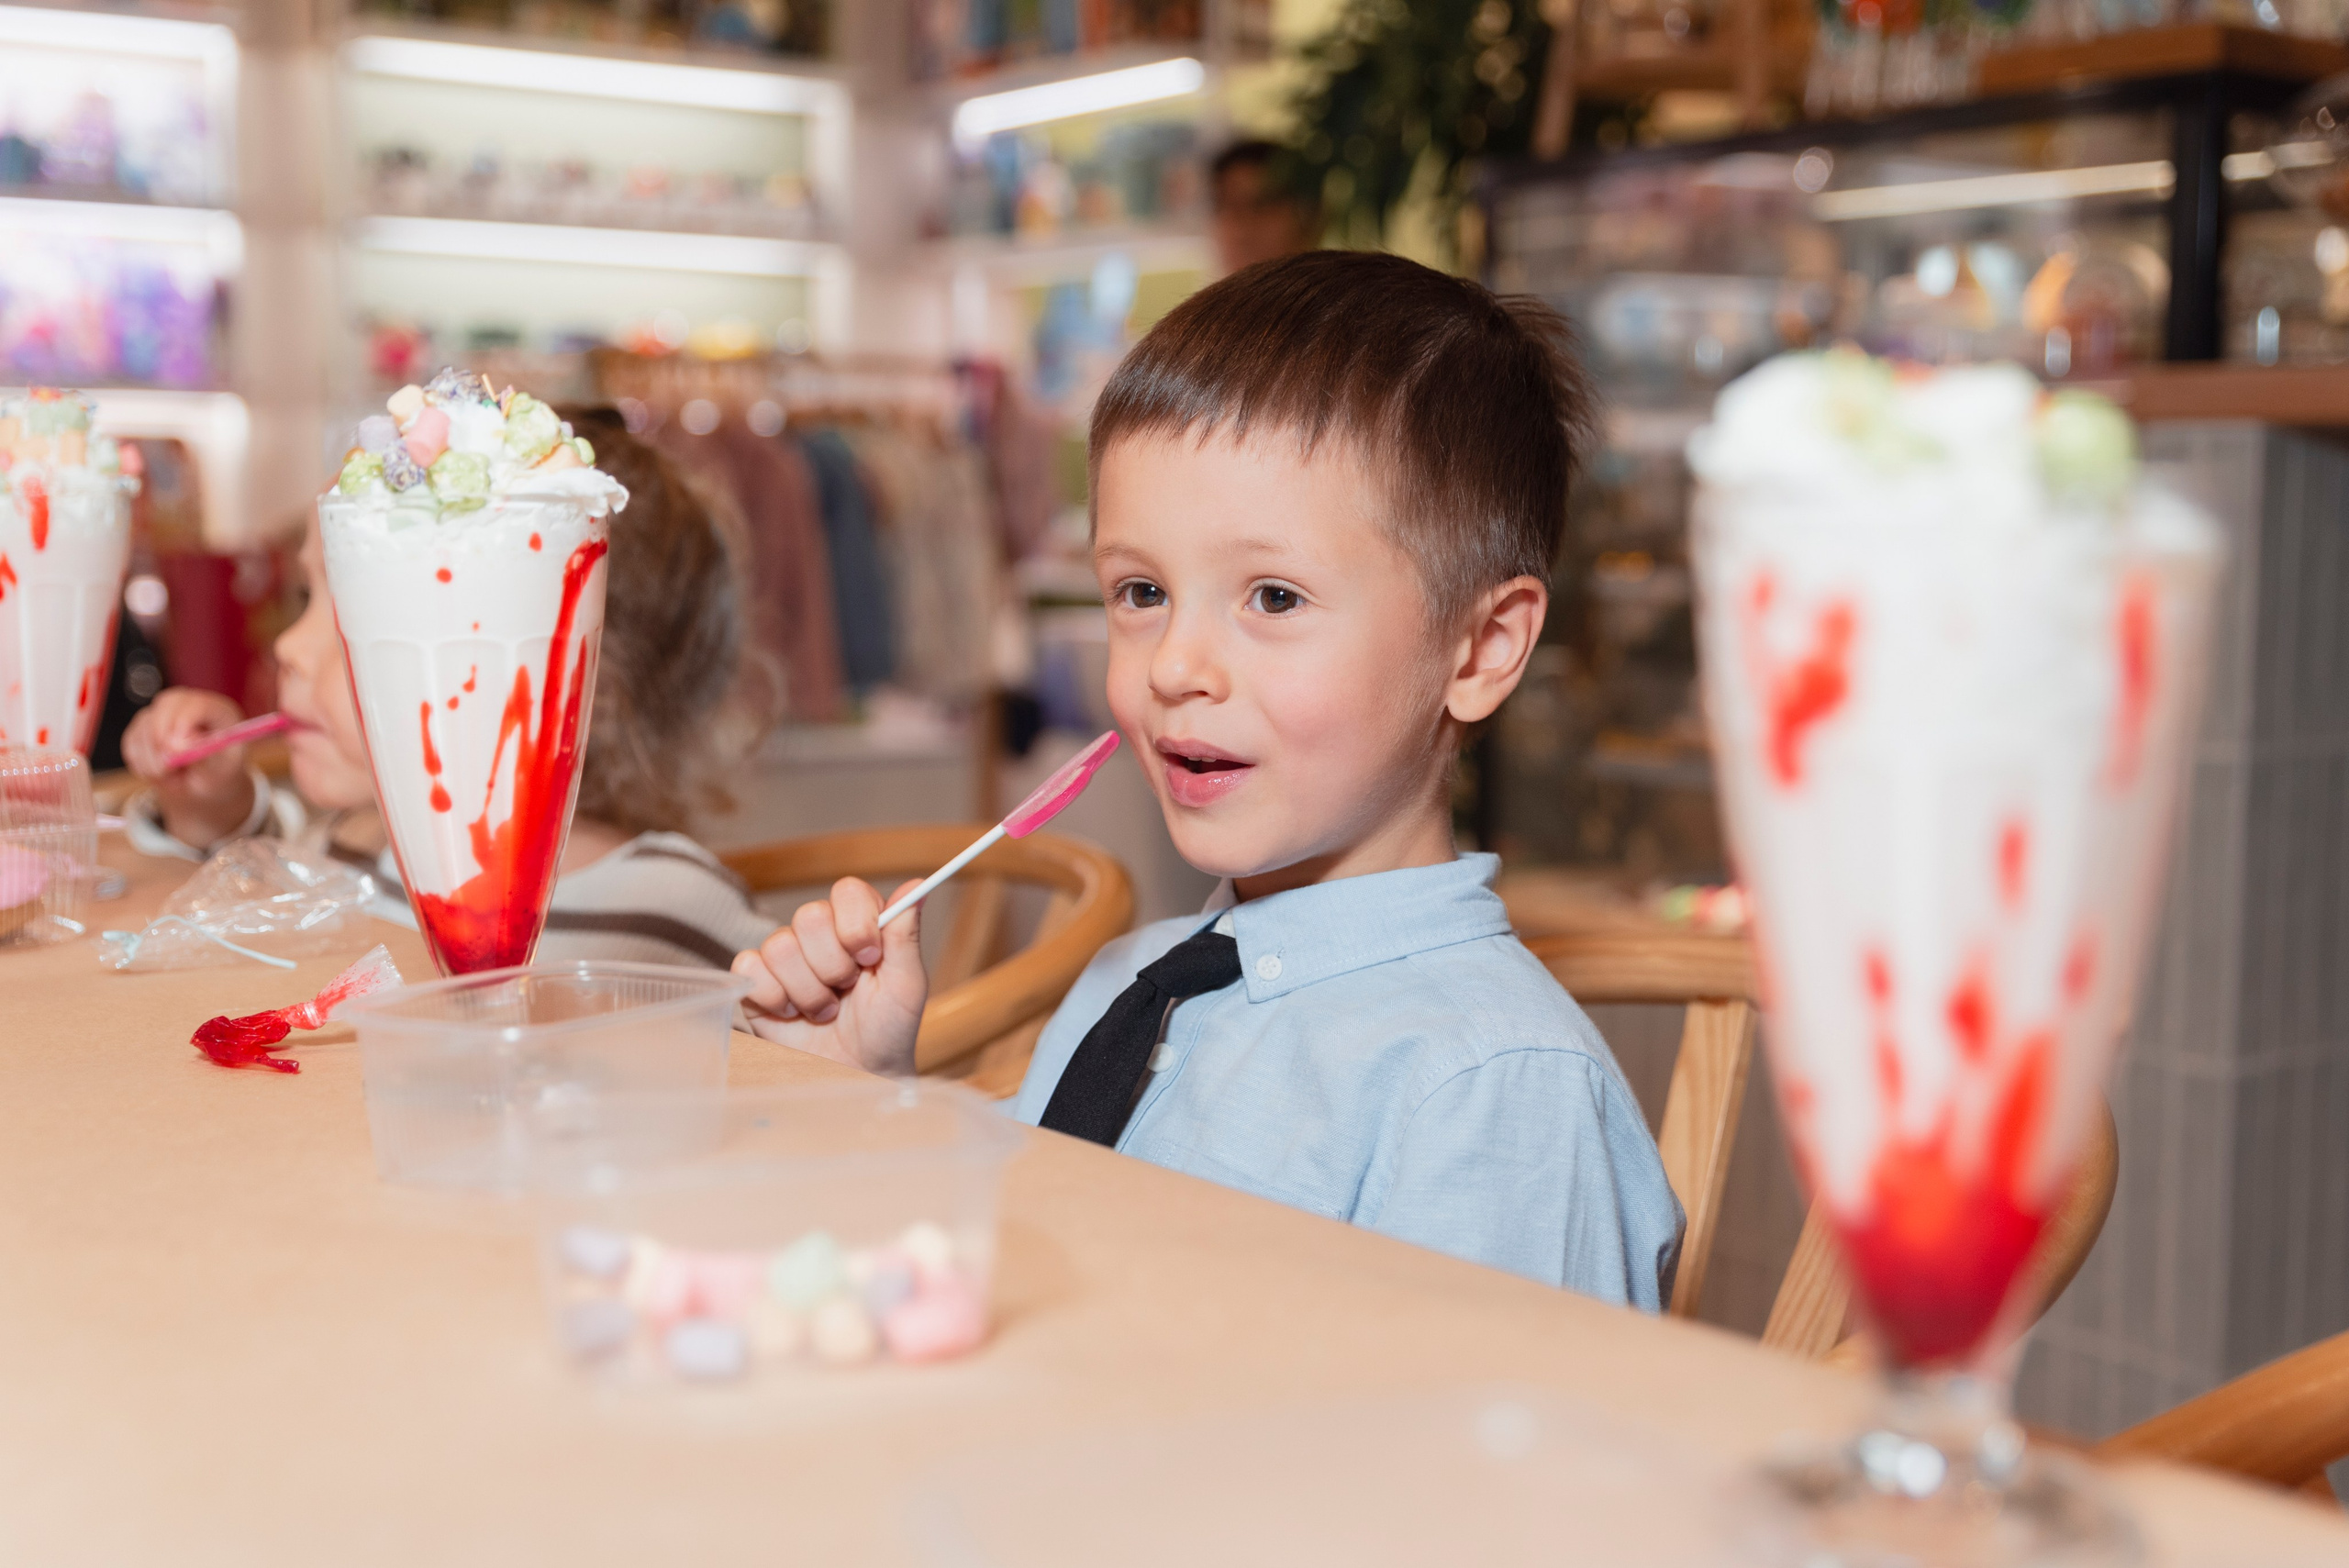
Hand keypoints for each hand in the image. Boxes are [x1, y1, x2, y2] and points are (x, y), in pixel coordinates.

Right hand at [121, 688, 257, 849]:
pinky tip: (161, 775)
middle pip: (165, 706)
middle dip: (160, 739)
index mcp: (218, 711)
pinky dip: (142, 764)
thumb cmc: (216, 776)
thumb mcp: (218, 772)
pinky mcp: (141, 727)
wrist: (202, 785)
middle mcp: (189, 705)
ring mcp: (162, 713)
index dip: (183, 721)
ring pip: (144, 727)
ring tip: (175, 779)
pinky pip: (131, 743)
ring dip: (153, 761)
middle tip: (166, 769)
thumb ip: (201, 758)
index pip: (197, 704)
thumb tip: (176, 747)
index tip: (176, 749)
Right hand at [733, 877, 926, 1076]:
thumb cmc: (888, 1029)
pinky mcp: (757, 979)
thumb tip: (919, 884)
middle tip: (847, 990)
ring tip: (825, 1010)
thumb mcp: (906, 984)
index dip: (856, 924)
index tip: (869, 957)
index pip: (847, 891)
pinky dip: (775, 998)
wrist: (857, 1073)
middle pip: (809, 917)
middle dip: (833, 966)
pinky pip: (749, 968)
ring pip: (780, 946)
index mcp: (859, 923)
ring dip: (809, 991)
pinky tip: (793, 1013)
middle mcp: (820, 932)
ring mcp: (786, 955)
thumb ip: (905, 934)